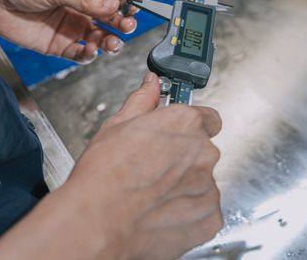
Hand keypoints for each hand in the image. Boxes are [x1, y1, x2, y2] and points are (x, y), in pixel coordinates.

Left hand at [0, 0, 138, 62]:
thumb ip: (85, 0)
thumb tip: (113, 7)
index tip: (140, 7)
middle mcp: (81, 4)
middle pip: (112, 16)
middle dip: (122, 22)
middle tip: (126, 27)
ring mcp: (71, 24)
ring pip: (100, 36)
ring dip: (109, 41)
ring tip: (111, 43)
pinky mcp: (59, 43)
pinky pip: (81, 52)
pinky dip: (88, 54)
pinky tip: (89, 51)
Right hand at [0, 73, 223, 259]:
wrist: (97, 222)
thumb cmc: (103, 176)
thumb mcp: (117, 126)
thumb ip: (143, 101)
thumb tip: (150, 84)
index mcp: (185, 123)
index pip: (207, 117)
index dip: (189, 127)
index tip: (177, 135)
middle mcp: (203, 152)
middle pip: (202, 151)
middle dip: (182, 159)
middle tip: (153, 169)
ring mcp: (208, 187)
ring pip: (202, 182)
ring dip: (184, 187)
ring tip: (152, 195)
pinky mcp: (209, 218)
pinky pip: (204, 211)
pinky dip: (188, 213)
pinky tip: (161, 212)